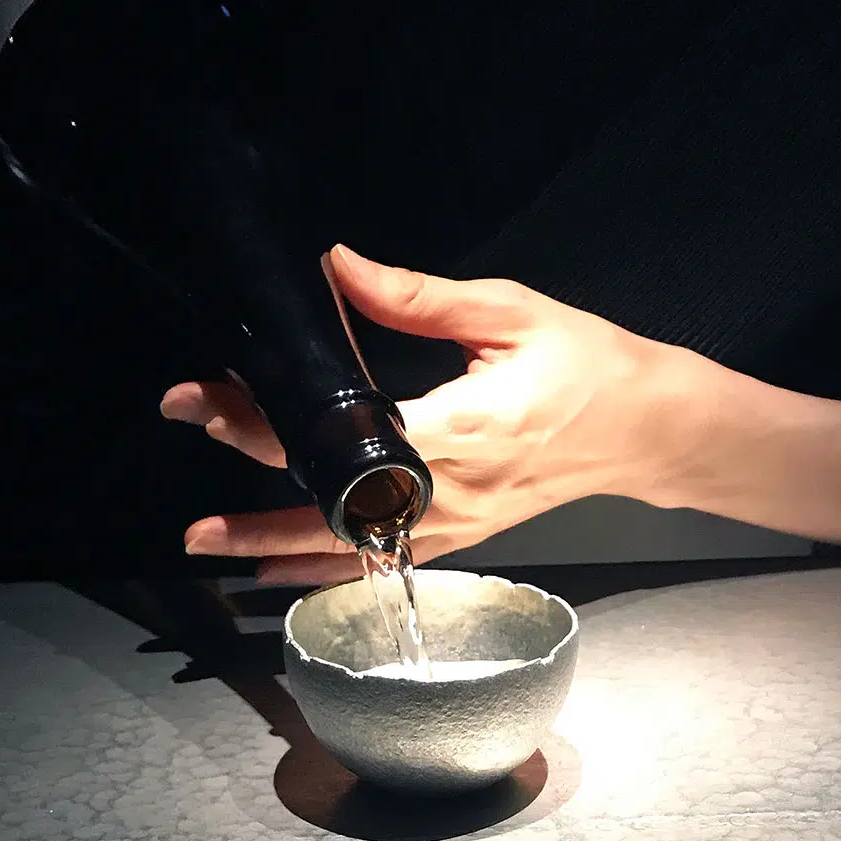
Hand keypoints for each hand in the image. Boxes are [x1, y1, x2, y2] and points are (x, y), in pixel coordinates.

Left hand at [161, 244, 692, 583]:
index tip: (207, 404)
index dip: (266, 426)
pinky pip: (392, 559)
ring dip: (281, 551)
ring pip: (358, 551)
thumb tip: (337, 267)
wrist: (649, 427)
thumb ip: (416, 296)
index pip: (340, 437)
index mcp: (460, 429)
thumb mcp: (509, 312)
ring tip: (216, 552)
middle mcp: (453, 491)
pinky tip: (288, 573)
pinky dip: (335, 568)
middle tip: (191, 512)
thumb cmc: (588, 364)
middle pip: (336, 508)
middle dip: (254, 509)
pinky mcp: (470, 533)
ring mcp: (461, 523)